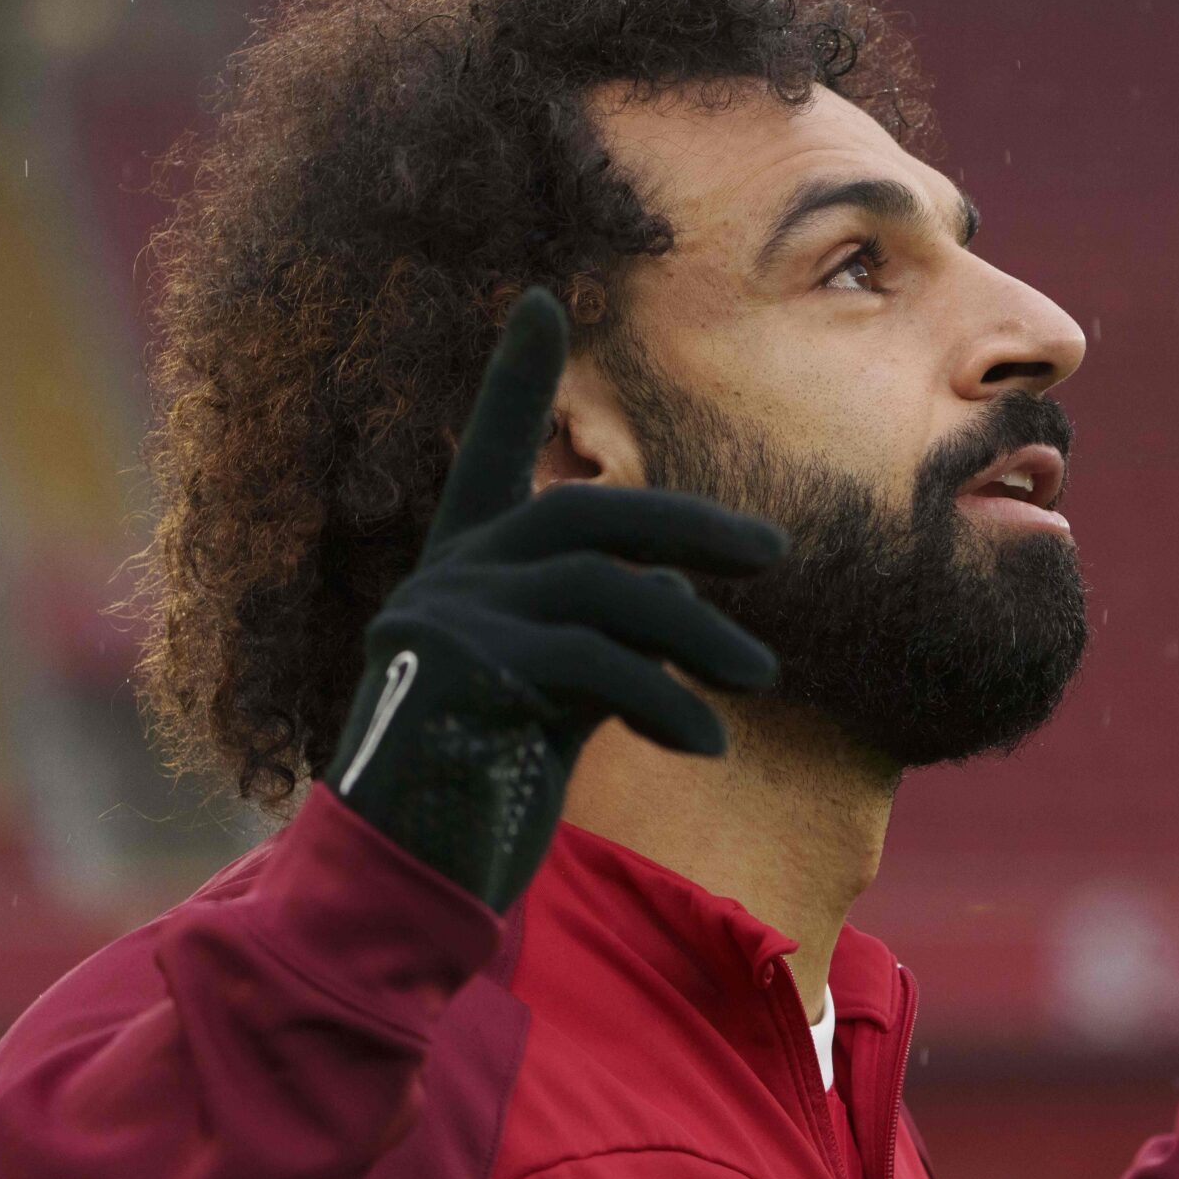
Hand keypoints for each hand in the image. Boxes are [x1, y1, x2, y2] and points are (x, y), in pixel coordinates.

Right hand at [321, 287, 786, 910]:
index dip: (512, 377)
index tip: (536, 297)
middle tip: (777, 555)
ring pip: (605, 589)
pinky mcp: (461, 676)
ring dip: (699, 633)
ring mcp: (443, 619)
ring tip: (763, 678)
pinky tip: (709, 738)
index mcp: (458, 568)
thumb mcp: (549, 696)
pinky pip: (594, 666)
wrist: (401, 882)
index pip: (489, 452)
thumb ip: (600, 632)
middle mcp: (443, 576)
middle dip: (693, 527)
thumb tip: (691, 601)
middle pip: (590, 514)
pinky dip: (665, 699)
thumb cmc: (480, 791)